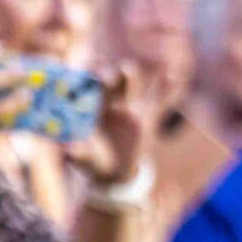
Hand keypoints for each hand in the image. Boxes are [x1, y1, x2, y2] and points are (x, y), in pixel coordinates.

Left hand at [75, 62, 162, 184]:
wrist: (113, 171)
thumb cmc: (93, 164)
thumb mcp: (85, 160)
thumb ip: (79, 153)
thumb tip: (70, 150)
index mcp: (88, 111)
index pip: (86, 95)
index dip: (87, 87)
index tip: (87, 81)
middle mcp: (105, 103)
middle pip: (108, 85)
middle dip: (108, 78)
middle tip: (109, 75)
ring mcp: (125, 107)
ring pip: (129, 87)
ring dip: (129, 78)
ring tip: (129, 70)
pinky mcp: (143, 114)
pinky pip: (154, 100)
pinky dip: (163, 89)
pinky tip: (171, 78)